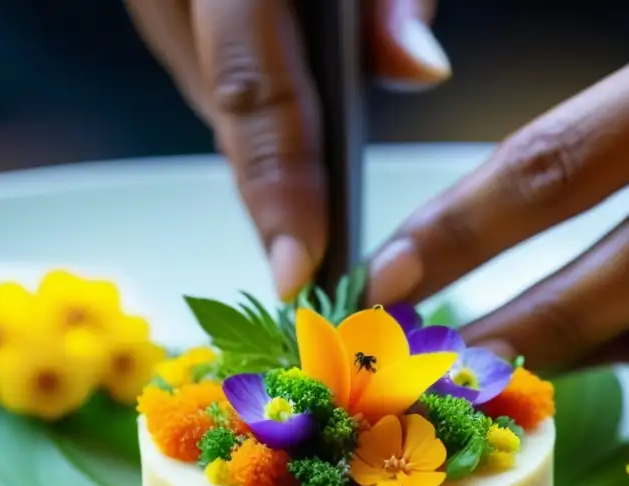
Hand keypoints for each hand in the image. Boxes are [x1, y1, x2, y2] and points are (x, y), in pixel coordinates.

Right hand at [126, 0, 449, 299]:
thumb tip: (419, 70)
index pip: (253, 90)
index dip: (276, 187)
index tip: (297, 266)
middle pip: (227, 108)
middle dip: (272, 194)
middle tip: (318, 274)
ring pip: (214, 96)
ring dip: (263, 160)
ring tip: (310, 231)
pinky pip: (208, 68)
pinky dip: (252, 117)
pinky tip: (292, 157)